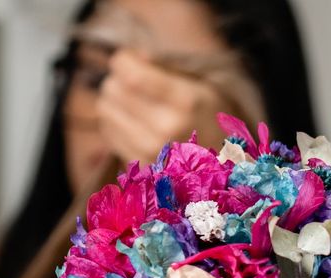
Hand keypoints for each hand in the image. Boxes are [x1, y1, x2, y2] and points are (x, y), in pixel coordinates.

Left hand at [97, 49, 229, 166]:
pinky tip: (134, 124)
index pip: (132, 75)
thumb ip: (167, 66)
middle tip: (133, 84)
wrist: (225, 166)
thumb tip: (132, 57)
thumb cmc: (212, 119)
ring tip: (134, 104)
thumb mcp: (202, 84)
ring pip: (105, 111)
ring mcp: (151, 152)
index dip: (122, 61)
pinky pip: (108, 134)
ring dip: (114, 102)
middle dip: (118, 80)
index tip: (127, 60)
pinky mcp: (139, 166)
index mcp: (186, 102)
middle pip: (113, 90)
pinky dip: (116, 124)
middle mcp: (166, 129)